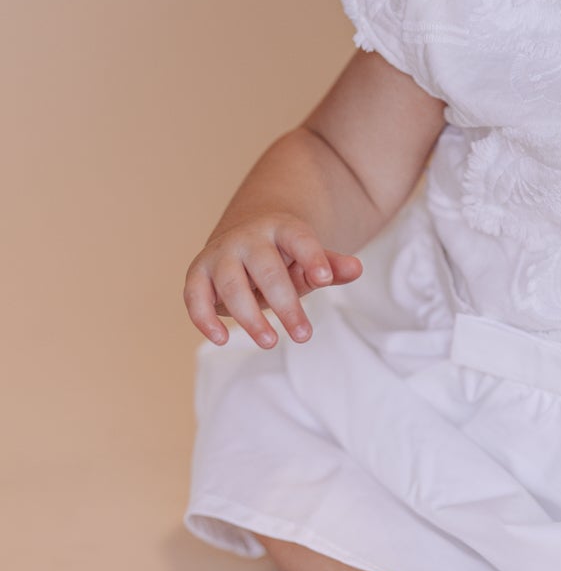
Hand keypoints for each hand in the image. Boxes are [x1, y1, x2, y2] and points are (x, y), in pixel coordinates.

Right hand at [183, 216, 362, 349]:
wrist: (245, 237)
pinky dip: (204, 318)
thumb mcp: (309, 259)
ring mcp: (220, 254)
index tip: (326, 280)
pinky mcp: (198, 274)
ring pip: (231, 284)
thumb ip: (331, 265)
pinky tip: (222, 339)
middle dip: (285, 304)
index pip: (299, 239)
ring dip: (249, 316)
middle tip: (304, 336)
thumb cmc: (284, 257)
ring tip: (270, 341)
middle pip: (266, 269)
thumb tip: (356, 269)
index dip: (312, 258)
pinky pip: (195, 296)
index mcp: (281, 228)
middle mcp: (247, 238)